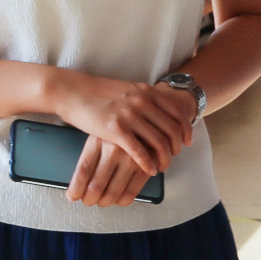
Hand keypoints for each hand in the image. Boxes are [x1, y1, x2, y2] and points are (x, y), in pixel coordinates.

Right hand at [54, 74, 194, 178]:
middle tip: (174, 156)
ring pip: (159, 142)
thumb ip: (143, 97)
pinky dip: (148, 163)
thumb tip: (158, 108)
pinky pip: (139, 151)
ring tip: (162, 166)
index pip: (176, 113)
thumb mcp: (127, 89)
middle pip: (171, 129)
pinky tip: (149, 170)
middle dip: (176, 146)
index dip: (185, 129)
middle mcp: (142, 102)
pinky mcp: (115, 129)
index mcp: (146, 92)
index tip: (187, 141)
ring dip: (164, 157)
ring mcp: (130, 115)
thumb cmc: (98, 92)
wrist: (73, 90)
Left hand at [68, 135, 154, 206]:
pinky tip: (117, 199)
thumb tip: (78, 186)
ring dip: (104, 202)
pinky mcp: (146, 167)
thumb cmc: (118, 128)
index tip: (72, 196)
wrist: (146, 116)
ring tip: (101, 201)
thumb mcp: (100, 134)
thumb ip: (90, 156)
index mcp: (98, 140)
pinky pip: (131, 193)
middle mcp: (115, 150)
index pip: (82, 172)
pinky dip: (122, 201)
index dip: (76, 189)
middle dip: (89, 199)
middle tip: (87, 200)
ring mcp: (132, 159)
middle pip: (96, 186)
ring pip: (113, 193)